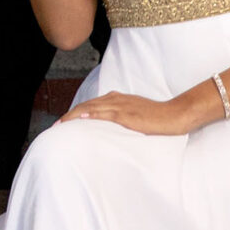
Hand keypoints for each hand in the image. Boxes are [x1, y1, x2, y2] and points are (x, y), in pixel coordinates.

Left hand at [59, 91, 211, 136]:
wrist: (174, 115)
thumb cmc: (157, 118)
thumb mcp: (135, 115)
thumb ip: (121, 118)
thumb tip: (110, 130)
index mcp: (117, 99)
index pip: (91, 105)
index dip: (75, 113)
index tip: (63, 122)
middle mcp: (116, 99)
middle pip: (86, 105)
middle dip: (69, 115)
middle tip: (55, 125)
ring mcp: (122, 106)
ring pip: (92, 107)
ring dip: (75, 115)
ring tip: (61, 124)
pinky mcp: (127, 114)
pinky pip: (105, 113)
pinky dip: (91, 114)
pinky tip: (82, 118)